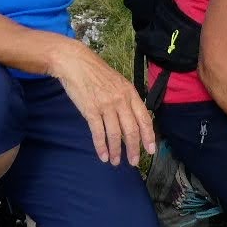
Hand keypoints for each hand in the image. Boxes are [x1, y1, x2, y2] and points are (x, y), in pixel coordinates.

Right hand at [49, 40, 154, 165]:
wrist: (76, 64)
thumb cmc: (97, 73)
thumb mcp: (119, 82)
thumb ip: (127, 99)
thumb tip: (133, 118)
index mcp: (130, 93)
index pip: (144, 118)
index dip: (148, 136)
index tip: (151, 150)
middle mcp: (121, 100)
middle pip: (131, 130)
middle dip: (134, 148)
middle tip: (134, 162)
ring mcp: (106, 106)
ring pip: (115, 134)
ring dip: (117, 151)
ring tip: (116, 162)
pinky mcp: (91, 110)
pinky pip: (98, 133)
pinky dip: (101, 147)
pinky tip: (103, 156)